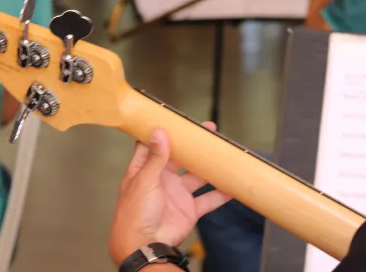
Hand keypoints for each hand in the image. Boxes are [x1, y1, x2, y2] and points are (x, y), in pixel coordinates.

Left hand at [108, 123, 231, 265]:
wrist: (146, 245)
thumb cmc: (135, 215)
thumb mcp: (145, 181)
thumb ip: (155, 157)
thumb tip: (158, 132)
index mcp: (144, 171)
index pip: (153, 146)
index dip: (164, 133)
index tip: (176, 121)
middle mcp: (161, 181)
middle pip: (179, 159)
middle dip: (192, 147)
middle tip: (207, 132)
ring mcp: (176, 195)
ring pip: (196, 177)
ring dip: (208, 168)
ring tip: (222, 155)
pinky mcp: (188, 210)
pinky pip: (207, 200)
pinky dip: (220, 194)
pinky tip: (231, 186)